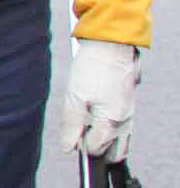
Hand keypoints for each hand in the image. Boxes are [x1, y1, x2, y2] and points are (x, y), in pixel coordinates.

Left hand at [57, 38, 137, 160]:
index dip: (80, 145)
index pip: (97, 149)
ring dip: (104, 139)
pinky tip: (95, 115)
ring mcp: (129, 114)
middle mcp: (125, 122)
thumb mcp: (75, 97)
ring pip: (120, 140)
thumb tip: (68, 147)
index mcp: (112, 122)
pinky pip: (122, 126)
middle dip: (96, 147)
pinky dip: (109, 128)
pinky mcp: (128, 104)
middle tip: (79, 134)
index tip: (71, 134)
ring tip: (86, 126)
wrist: (111, 45)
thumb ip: (71, 124)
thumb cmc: (92, 68)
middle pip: (113, 150)